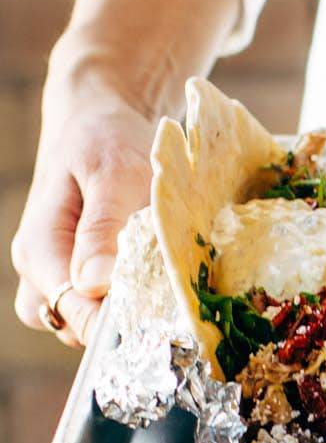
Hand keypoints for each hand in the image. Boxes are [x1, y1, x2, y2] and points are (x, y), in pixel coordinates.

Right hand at [11, 58, 157, 348]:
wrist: (100, 116)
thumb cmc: (105, 138)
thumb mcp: (111, 173)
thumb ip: (102, 228)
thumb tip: (94, 285)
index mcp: (39, 249)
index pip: (72, 309)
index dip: (114, 324)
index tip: (159, 322)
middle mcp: (40, 268)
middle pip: (72, 325)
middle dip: (116, 326)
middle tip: (168, 309)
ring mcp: (57, 270)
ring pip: (83, 319)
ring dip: (121, 314)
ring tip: (166, 294)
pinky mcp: (81, 267)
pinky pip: (97, 302)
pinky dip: (125, 299)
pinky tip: (159, 282)